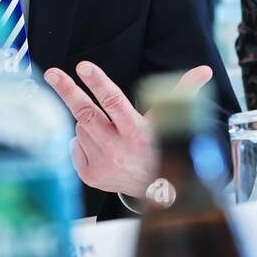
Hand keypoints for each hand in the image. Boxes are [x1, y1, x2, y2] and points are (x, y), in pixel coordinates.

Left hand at [44, 61, 212, 197]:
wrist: (156, 190)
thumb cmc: (160, 147)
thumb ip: (182, 94)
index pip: (114, 102)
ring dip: (87, 122)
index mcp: (137, 131)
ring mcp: (101, 163)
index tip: (83, 66)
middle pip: (85, 113)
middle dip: (67, 90)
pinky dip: (82, 140)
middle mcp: (118, 148)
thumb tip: (205, 70)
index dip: (98, 82)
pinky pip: (74, 145)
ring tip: (107, 130)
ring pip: (80, 127)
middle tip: (52, 73)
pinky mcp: (89, 176)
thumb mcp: (170, 121)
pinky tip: (99, 146)